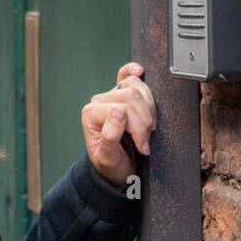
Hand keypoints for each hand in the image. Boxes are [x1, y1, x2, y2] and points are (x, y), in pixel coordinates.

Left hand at [81, 62, 155, 190]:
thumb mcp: (108, 159)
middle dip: (144, 120)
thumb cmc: (110, 165)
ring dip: (148, 107)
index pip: (123, 109)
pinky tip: (140, 72)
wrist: (114, 169)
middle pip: (131, 97)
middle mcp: (99, 101)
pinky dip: (134, 71)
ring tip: (148, 128)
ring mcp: (110, 95)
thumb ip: (109, 137)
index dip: (138, 128)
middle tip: (146, 140)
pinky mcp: (121, 94)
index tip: (143, 146)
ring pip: (135, 86)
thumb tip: (118, 113)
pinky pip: (126, 74)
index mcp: (91, 114)